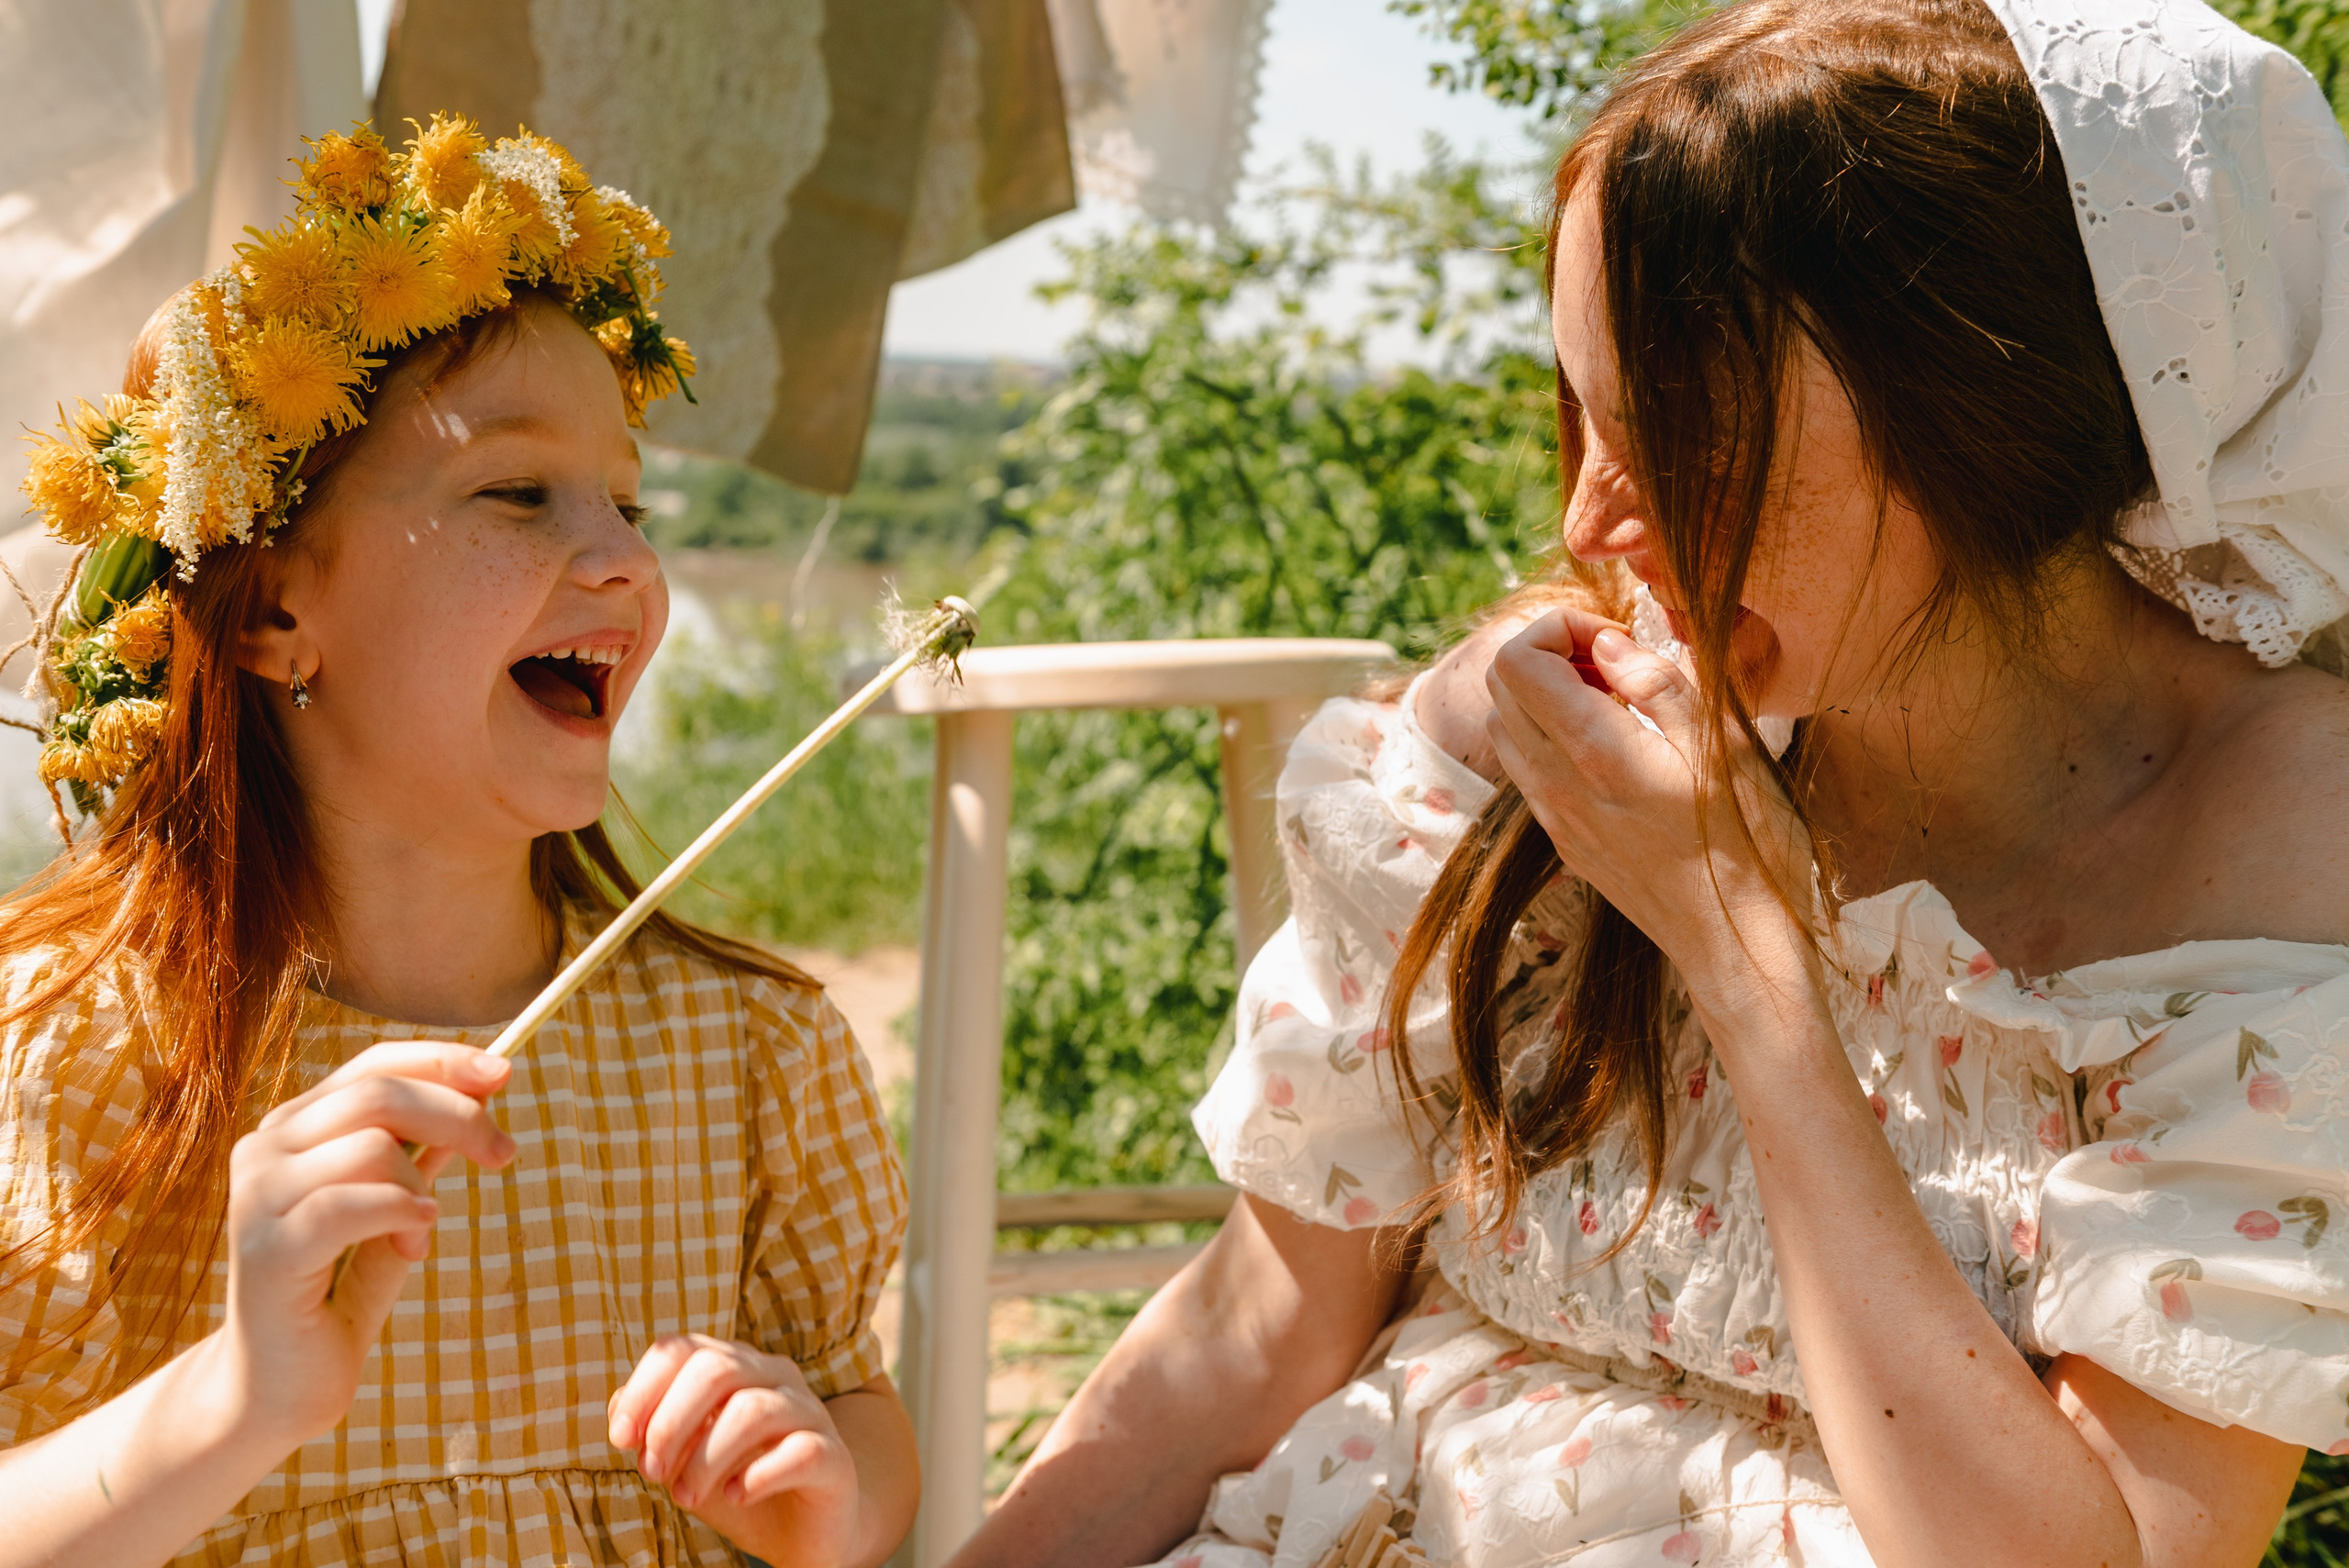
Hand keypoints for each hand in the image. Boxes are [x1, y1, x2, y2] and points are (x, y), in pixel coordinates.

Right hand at [220, 1041, 516, 1446]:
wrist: (279, 1385)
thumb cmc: (339, 1291)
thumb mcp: (392, 1208)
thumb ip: (419, 1153)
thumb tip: (478, 1093)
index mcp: (292, 1129)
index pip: (372, 1065)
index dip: (442, 1061)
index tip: (505, 1073)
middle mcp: (263, 1150)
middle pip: (378, 1095)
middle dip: (458, 1115)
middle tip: (503, 1154)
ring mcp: (257, 1198)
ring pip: (370, 1147)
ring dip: (421, 1189)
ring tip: (420, 1236)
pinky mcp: (266, 1251)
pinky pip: (350, 1205)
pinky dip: (401, 1214)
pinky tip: (415, 1241)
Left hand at [609, 1335, 861, 1564]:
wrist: (802, 1529)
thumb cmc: (735, 1483)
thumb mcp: (683, 1457)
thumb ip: (652, 1428)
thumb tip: (621, 1411)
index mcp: (736, 1365)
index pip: (682, 1348)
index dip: (643, 1389)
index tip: (620, 1439)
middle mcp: (776, 1376)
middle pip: (717, 1369)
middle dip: (671, 1423)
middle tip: (652, 1473)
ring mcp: (811, 1412)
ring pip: (754, 1410)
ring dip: (705, 1459)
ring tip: (686, 1498)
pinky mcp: (833, 1456)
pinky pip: (799, 1451)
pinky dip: (758, 1475)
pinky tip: (737, 1496)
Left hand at [1485, 610, 1814, 1010]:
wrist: (1736, 944)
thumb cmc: (1748, 845)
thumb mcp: (1724, 748)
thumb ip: (1660, 685)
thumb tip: (1608, 644)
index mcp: (1595, 752)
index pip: (1517, 660)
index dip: (1560, 628)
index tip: (1616, 641)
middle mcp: (1557, 784)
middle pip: (1500, 686)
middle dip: (1549, 654)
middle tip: (1616, 665)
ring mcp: (1554, 816)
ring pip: (1507, 727)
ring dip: (1546, 696)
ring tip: (1616, 702)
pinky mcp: (1564, 840)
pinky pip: (1528, 768)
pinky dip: (1551, 736)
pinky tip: (1615, 747)